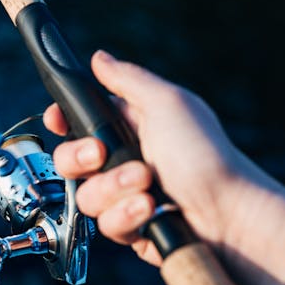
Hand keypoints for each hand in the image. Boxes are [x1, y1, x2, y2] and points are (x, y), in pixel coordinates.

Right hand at [45, 50, 284, 284]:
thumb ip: (128, 79)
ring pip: (86, 195)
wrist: (227, 215)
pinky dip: (127, 216)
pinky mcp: (131, 227)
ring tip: (147, 186)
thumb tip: (99, 57)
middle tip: (103, 155)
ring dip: (114, 189)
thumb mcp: (167, 104)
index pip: (80, 121)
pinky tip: (151, 210)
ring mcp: (125, 196)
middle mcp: (122, 161)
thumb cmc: (205, 155)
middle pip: (69, 160)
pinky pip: (106, 225)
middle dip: (81, 158)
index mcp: (129, 127)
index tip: (57, 118)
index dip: (63, 120)